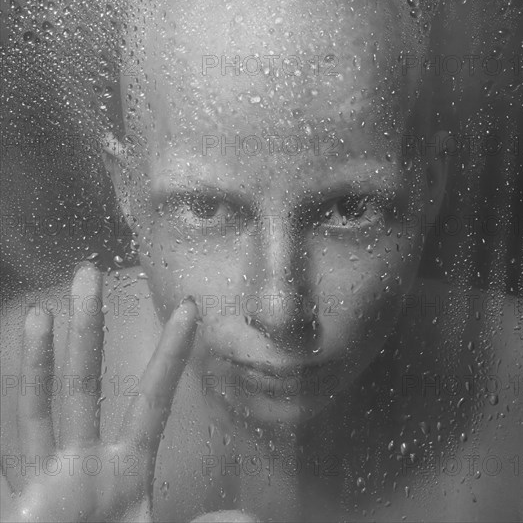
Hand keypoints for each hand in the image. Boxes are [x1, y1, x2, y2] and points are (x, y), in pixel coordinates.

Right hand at [0, 262, 202, 521]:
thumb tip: (252, 519)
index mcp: (129, 467)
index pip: (155, 395)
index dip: (171, 352)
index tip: (189, 308)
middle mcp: (87, 459)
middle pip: (90, 379)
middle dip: (91, 328)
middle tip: (90, 271)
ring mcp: (49, 474)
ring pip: (45, 401)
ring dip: (44, 355)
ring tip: (48, 307)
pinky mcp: (21, 496)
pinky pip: (16, 442)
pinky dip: (13, 397)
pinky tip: (10, 354)